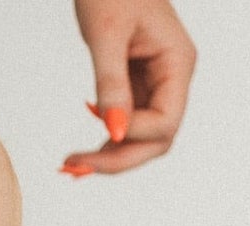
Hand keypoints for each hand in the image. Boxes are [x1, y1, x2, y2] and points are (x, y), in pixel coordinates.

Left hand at [62, 0, 196, 175]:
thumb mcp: (106, 34)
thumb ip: (111, 82)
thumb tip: (113, 131)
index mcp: (177, 62)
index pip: (166, 121)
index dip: (133, 135)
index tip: (96, 129)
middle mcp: (173, 77)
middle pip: (158, 140)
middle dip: (120, 158)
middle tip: (75, 167)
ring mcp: (158, 83)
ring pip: (143, 139)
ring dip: (111, 156)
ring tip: (72, 163)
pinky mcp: (139, 85)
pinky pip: (129, 124)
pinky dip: (107, 141)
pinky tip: (81, 151)